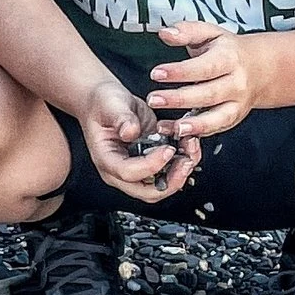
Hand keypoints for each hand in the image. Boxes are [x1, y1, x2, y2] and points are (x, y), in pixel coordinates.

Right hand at [80, 81, 198, 202]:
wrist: (105, 102)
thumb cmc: (103, 104)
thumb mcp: (110, 105)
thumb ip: (121, 118)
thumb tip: (130, 132)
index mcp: (107, 159)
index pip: (129, 173)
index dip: (151, 165)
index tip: (166, 149)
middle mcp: (122, 170)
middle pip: (148, 192)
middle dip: (172, 181)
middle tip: (185, 161)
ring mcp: (138, 168)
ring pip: (163, 186)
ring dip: (181, 172)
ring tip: (190, 147)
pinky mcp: (152, 162)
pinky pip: (170, 173)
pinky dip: (183, 162)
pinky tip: (189, 144)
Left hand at [150, 22, 265, 138]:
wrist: (262, 68)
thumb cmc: (229, 50)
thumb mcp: (210, 33)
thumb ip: (187, 31)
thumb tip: (165, 33)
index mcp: (229, 59)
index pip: (204, 67)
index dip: (180, 72)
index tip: (156, 73)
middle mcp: (236, 83)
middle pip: (208, 94)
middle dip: (179, 99)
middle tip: (153, 99)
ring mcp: (237, 103)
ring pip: (217, 117)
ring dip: (193, 124)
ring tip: (170, 127)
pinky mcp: (233, 118)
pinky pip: (216, 128)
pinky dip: (197, 133)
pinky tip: (177, 132)